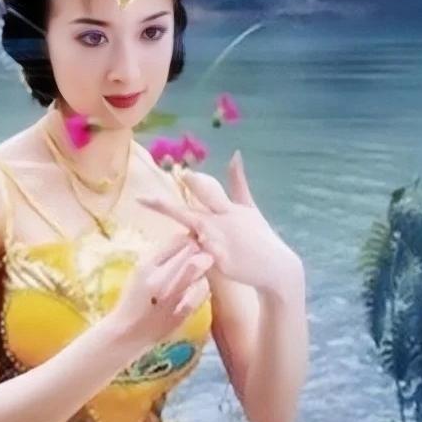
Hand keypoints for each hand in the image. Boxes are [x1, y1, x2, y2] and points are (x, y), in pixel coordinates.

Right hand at [109, 233, 212, 346]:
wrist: (128, 332)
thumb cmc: (134, 297)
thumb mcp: (140, 271)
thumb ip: (162, 255)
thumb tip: (189, 238)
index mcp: (146, 266)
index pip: (178, 240)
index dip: (187, 240)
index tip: (189, 245)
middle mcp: (159, 280)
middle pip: (193, 252)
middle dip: (198, 252)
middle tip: (198, 256)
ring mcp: (172, 297)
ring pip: (201, 271)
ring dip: (201, 270)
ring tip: (194, 274)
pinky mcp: (182, 312)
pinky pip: (203, 291)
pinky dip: (202, 287)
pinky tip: (194, 289)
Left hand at [137, 151, 299, 296]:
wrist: (277, 268)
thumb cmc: (259, 236)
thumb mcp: (250, 207)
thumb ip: (238, 182)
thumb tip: (235, 153)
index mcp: (228, 208)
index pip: (208, 190)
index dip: (194, 182)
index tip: (181, 172)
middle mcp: (221, 223)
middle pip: (187, 213)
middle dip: (165, 207)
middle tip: (143, 200)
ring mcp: (219, 243)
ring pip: (189, 239)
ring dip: (175, 238)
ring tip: (164, 234)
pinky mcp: (219, 262)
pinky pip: (197, 258)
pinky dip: (192, 257)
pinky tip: (186, 259)